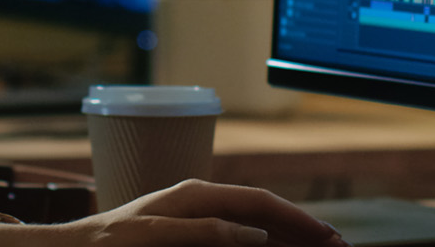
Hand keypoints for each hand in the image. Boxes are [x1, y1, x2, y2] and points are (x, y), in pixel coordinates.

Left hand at [47, 181, 345, 246]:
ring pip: (255, 228)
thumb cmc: (107, 242)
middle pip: (265, 214)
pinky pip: (236, 238)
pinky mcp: (191, 236)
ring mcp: (197, 219)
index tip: (327, 237)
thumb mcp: (155, 236)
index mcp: (196, 194)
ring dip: (288, 240)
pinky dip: (262, 246)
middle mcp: (202, 202)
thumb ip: (205, 232)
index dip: (297, 220)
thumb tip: (254, 234)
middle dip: (303, 230)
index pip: (260, 204)